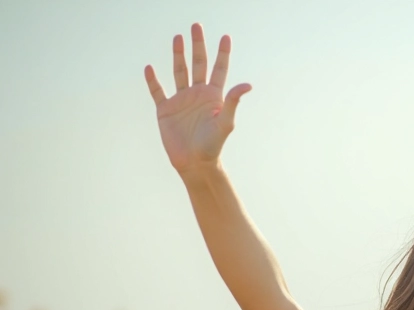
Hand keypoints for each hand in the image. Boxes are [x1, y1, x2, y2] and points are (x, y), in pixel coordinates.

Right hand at [144, 23, 251, 174]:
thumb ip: (233, 102)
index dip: (222, 53)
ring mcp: (181, 101)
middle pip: (198, 64)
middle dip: (198, 45)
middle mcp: (198, 95)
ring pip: (179, 72)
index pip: (219, 69)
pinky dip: (153, 80)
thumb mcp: (225, 123)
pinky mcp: (165, 110)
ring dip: (178, 55)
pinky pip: (158, 91)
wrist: (194, 163)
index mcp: (214, 96)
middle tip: (197, 26)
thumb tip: (247, 84)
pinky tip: (150, 68)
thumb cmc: (213, 146)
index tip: (226, 37)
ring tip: (178, 37)